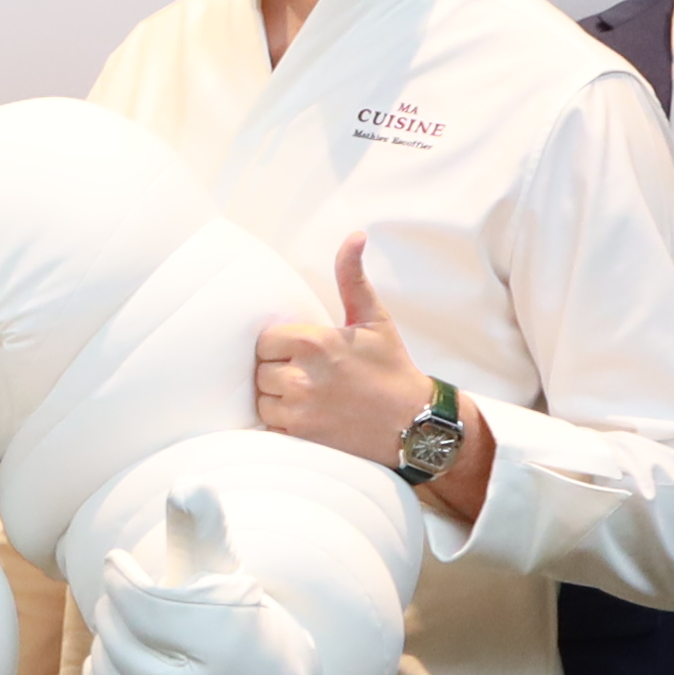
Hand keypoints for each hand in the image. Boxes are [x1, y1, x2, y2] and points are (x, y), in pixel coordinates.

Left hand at [71, 482, 314, 674]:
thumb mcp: (223, 564)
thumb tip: (185, 482)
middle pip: (116, 636)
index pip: (136, 601)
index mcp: (221, 644)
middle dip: (116, 610)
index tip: (121, 564)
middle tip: (136, 605)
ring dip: (110, 647)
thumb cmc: (233, 613)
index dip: (120, 575)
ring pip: (102, 672)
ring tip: (142, 641)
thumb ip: (202, 524)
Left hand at [252, 235, 465, 496]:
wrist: (412, 422)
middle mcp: (302, 377)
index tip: (302, 353)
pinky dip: (282, 423)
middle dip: (279, 371)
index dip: (282, 346)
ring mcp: (300, 411)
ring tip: (307, 396)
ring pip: (262, 399)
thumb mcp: (374, 318)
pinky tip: (306, 417)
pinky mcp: (300, 439)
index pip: (266, 340)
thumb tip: (355, 236)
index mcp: (315, 343)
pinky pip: (270, 426)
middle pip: (261, 370)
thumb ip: (352, 278)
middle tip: (308, 375)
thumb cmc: (391, 368)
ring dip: (277, 398)